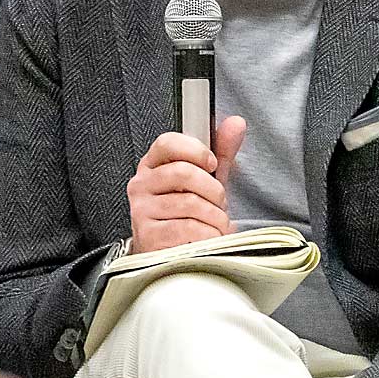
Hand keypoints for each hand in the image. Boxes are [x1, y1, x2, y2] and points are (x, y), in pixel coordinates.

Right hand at [128, 116, 245, 253]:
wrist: (170, 255)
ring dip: (215, 217)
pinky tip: (209, 239)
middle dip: (213, 190)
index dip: (195, 150)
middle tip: (220, 203)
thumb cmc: (188, 215)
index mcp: (153, 165)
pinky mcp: (148, 236)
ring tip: (216, 225)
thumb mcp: (206, 181)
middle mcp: (141, 185)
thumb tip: (236, 122)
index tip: (212, 164)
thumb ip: (221, 152)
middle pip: (183, 173)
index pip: (166, 143)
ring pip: (190, 203)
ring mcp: (141, 211)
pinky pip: (188, 228)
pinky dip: (208, 235)